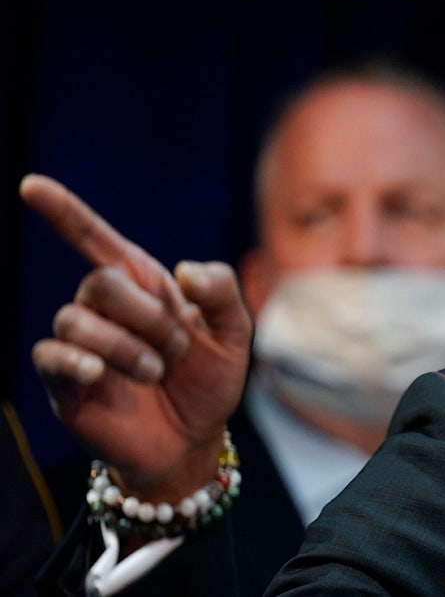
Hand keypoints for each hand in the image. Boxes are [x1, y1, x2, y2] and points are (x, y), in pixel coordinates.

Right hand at [20, 173, 252, 502]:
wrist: (196, 438)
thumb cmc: (210, 379)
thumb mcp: (233, 332)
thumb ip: (222, 290)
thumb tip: (182, 271)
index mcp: (142, 285)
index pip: (94, 239)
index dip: (63, 211)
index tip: (31, 185)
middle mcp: (105, 308)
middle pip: (100, 283)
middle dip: (147, 316)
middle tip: (177, 351)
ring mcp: (81, 345)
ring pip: (77, 320)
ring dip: (127, 347)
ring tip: (157, 373)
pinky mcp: (66, 383)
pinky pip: (51, 356)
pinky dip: (78, 362)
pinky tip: (102, 374)